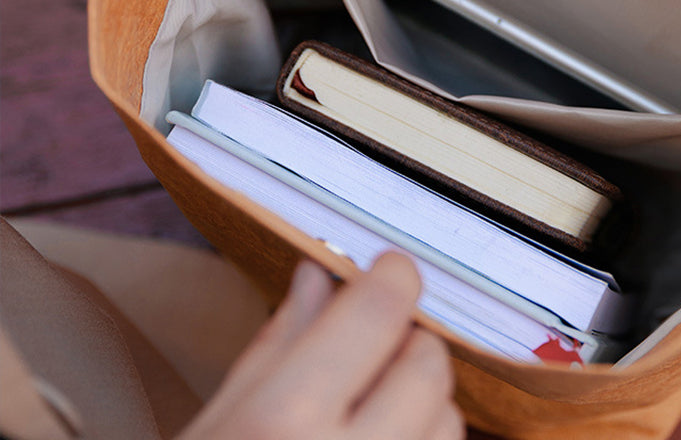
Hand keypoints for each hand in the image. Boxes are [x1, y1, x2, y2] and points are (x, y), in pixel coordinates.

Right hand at [178, 253, 463, 439]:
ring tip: (374, 413)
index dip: (392, 277)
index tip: (392, 268)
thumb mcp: (218, 424)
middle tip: (373, 348)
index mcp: (284, 421)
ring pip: (449, 422)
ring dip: (423, 403)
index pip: (376, 314)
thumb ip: (277, 345)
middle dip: (406, 343)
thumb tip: (317, 274)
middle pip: (428, 366)